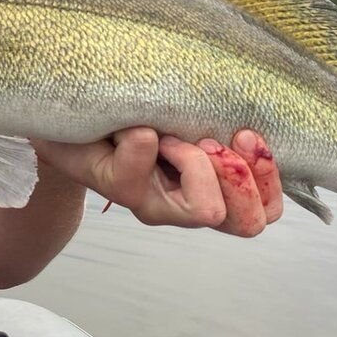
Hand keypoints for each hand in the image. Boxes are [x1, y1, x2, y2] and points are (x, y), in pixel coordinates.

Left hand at [31, 128, 282, 236]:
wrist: (70, 117)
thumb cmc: (137, 113)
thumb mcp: (188, 114)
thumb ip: (220, 121)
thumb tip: (237, 130)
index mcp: (210, 191)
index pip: (266, 212)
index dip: (264, 175)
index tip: (242, 133)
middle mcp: (182, 207)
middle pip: (246, 223)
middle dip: (240, 175)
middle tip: (211, 141)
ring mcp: (149, 203)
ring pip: (205, 211)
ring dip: (198, 162)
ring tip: (173, 136)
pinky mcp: (114, 186)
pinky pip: (136, 172)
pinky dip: (142, 142)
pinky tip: (131, 127)